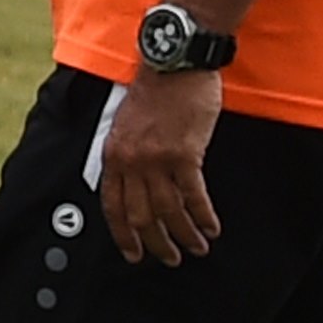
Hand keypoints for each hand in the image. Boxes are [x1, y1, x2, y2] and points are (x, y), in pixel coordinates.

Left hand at [99, 66, 225, 261]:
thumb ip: (128, 154)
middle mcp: (131, 162)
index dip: (123, 235)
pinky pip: (193, 197)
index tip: (134, 254)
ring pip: (168, 211)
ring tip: (196, 248)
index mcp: (114, 155)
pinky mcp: (185, 155)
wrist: (175, 64)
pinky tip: (211, 228)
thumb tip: (137, 184)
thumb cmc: (156, 91)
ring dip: (183, 236)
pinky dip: (203, 217)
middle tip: (169, 258)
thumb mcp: (127, 124)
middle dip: (155, 243)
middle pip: (140, 216)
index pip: (112, 206)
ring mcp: (157, 160)